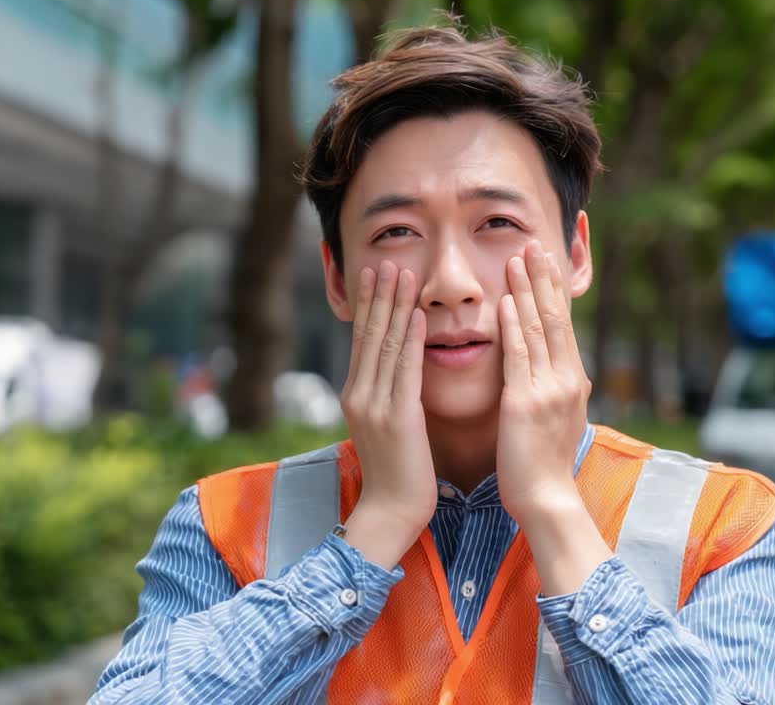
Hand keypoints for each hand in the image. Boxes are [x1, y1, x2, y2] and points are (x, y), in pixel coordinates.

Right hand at [339, 260, 434, 568]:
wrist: (392, 513)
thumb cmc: (399, 475)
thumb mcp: (389, 428)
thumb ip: (391, 398)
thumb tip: (400, 375)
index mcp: (357, 396)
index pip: (364, 341)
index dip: (372, 306)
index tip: (379, 274)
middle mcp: (359, 394)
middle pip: (369, 334)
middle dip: (379, 295)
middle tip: (387, 260)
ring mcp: (374, 405)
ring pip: (384, 345)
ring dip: (394, 306)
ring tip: (403, 273)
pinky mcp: (396, 417)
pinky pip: (403, 370)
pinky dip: (409, 340)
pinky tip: (417, 316)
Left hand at [495, 241, 591, 524]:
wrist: (547, 500)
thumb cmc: (544, 467)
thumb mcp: (556, 421)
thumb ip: (553, 392)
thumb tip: (554, 373)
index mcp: (573, 382)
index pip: (562, 326)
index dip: (553, 291)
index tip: (544, 262)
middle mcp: (567, 379)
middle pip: (555, 318)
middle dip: (543, 279)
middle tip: (533, 244)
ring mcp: (549, 389)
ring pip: (537, 329)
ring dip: (525, 290)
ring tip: (517, 259)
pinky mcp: (526, 403)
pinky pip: (518, 356)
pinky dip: (511, 325)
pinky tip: (503, 301)